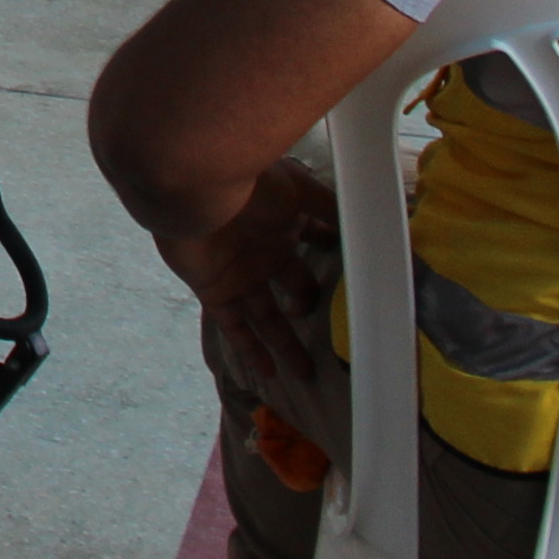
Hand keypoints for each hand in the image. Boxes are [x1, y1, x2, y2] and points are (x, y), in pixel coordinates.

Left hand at [159, 159, 343, 399]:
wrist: (189, 191)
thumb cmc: (246, 186)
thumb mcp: (298, 191)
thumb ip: (331, 207)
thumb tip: (369, 221)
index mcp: (285, 223)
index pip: (317, 239)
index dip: (333, 251)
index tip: (358, 275)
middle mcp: (265, 251)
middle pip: (295, 286)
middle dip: (312, 304)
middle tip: (338, 334)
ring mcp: (240, 273)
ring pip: (268, 316)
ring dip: (286, 343)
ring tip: (307, 372)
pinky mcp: (214, 290)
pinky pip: (234, 326)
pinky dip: (250, 349)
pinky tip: (268, 372)